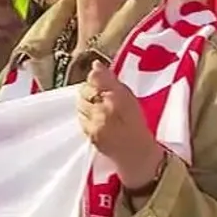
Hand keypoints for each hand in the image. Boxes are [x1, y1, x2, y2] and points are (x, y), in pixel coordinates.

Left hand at [78, 61, 162, 188]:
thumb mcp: (129, 97)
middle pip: (84, 90)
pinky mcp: (90, 134)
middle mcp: (105, 109)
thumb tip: (95, 64)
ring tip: (99, 109)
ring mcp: (96, 123)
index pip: (95, 78)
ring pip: (80, 104)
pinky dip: (85, 117)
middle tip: (101, 97)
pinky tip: (96, 120)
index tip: (101, 82)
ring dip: (86, 104)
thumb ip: (111, 80)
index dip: (96, 79)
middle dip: (90, 91)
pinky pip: (81, 118)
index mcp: (118, 97)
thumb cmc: (135, 124)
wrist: (136, 152)